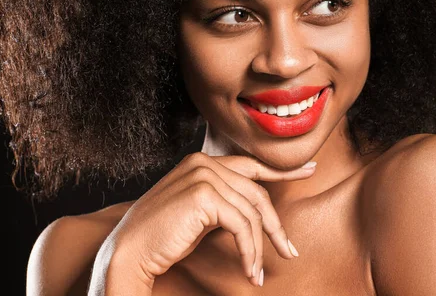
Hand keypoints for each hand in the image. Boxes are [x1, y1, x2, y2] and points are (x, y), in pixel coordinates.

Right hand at [96, 152, 316, 291]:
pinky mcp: (205, 194)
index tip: (308, 170)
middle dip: (275, 226)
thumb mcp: (200, 214)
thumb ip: (225, 203)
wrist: (127, 253)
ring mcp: (204, 175)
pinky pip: (243, 225)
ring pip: (252, 213)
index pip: (250, 166)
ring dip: (260, 248)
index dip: (281, 170)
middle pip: (256, 193)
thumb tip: (258, 213)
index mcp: (202, 162)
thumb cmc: (162, 238)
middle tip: (289, 250)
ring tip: (258, 273)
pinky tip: (250, 270)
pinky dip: (250, 251)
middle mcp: (204, 162)